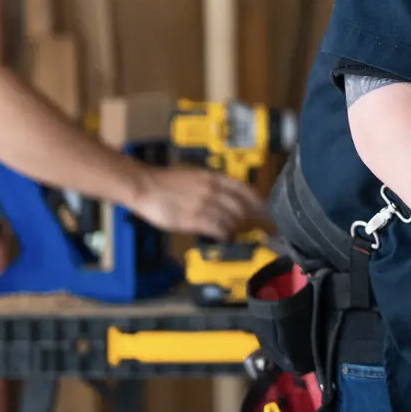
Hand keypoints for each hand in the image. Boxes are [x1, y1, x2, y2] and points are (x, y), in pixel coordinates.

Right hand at [128, 166, 260, 237]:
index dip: (258, 201)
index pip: (245, 189)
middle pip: (241, 207)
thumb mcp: (194, 175)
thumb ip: (213, 185)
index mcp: (213, 177)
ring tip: (233, 231)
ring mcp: (204, 205)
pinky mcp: (193, 219)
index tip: (265, 209)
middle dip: (249, 218)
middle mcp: (212, 190)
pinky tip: (223, 236)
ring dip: (235, 228)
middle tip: (252, 226)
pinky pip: (217, 229)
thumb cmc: (167, 181)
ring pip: (231, 220)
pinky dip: (224, 233)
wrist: (145, 186)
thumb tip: (228, 195)